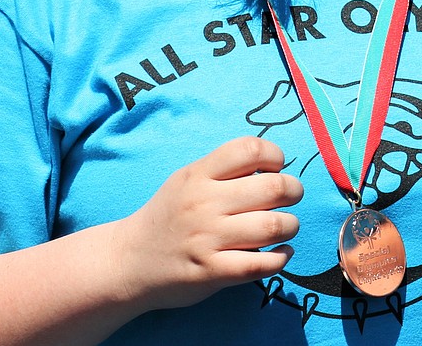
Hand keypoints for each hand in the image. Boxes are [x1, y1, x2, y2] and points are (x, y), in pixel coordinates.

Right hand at [110, 137, 302, 312]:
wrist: (128, 262)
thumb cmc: (169, 215)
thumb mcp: (188, 179)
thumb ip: (225, 169)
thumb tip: (275, 166)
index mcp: (199, 174)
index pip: (250, 149)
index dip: (275, 156)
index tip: (275, 168)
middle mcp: (204, 203)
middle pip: (273, 187)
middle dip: (294, 191)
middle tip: (291, 197)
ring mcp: (207, 239)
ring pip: (273, 226)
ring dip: (290, 225)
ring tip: (285, 227)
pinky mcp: (211, 272)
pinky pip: (261, 264)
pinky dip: (281, 258)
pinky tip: (281, 253)